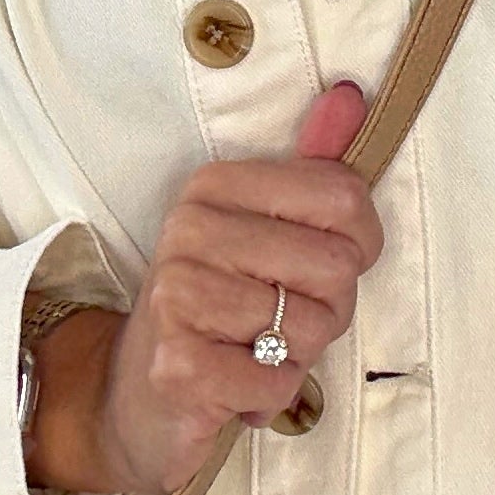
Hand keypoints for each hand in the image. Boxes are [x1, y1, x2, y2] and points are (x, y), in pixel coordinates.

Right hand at [22, 81, 379, 494]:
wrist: (137, 397)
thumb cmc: (219, 312)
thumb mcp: (262, 232)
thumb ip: (311, 169)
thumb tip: (349, 96)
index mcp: (214, 187)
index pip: (344, 199)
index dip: (357, 246)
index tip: (313, 267)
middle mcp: (189, 232)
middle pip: (337, 267)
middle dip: (328, 310)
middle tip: (277, 321)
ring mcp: (178, 299)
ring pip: (312, 328)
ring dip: (296, 355)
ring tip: (251, 350)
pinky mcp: (179, 367)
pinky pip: (280, 381)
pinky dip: (271, 395)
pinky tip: (234, 384)